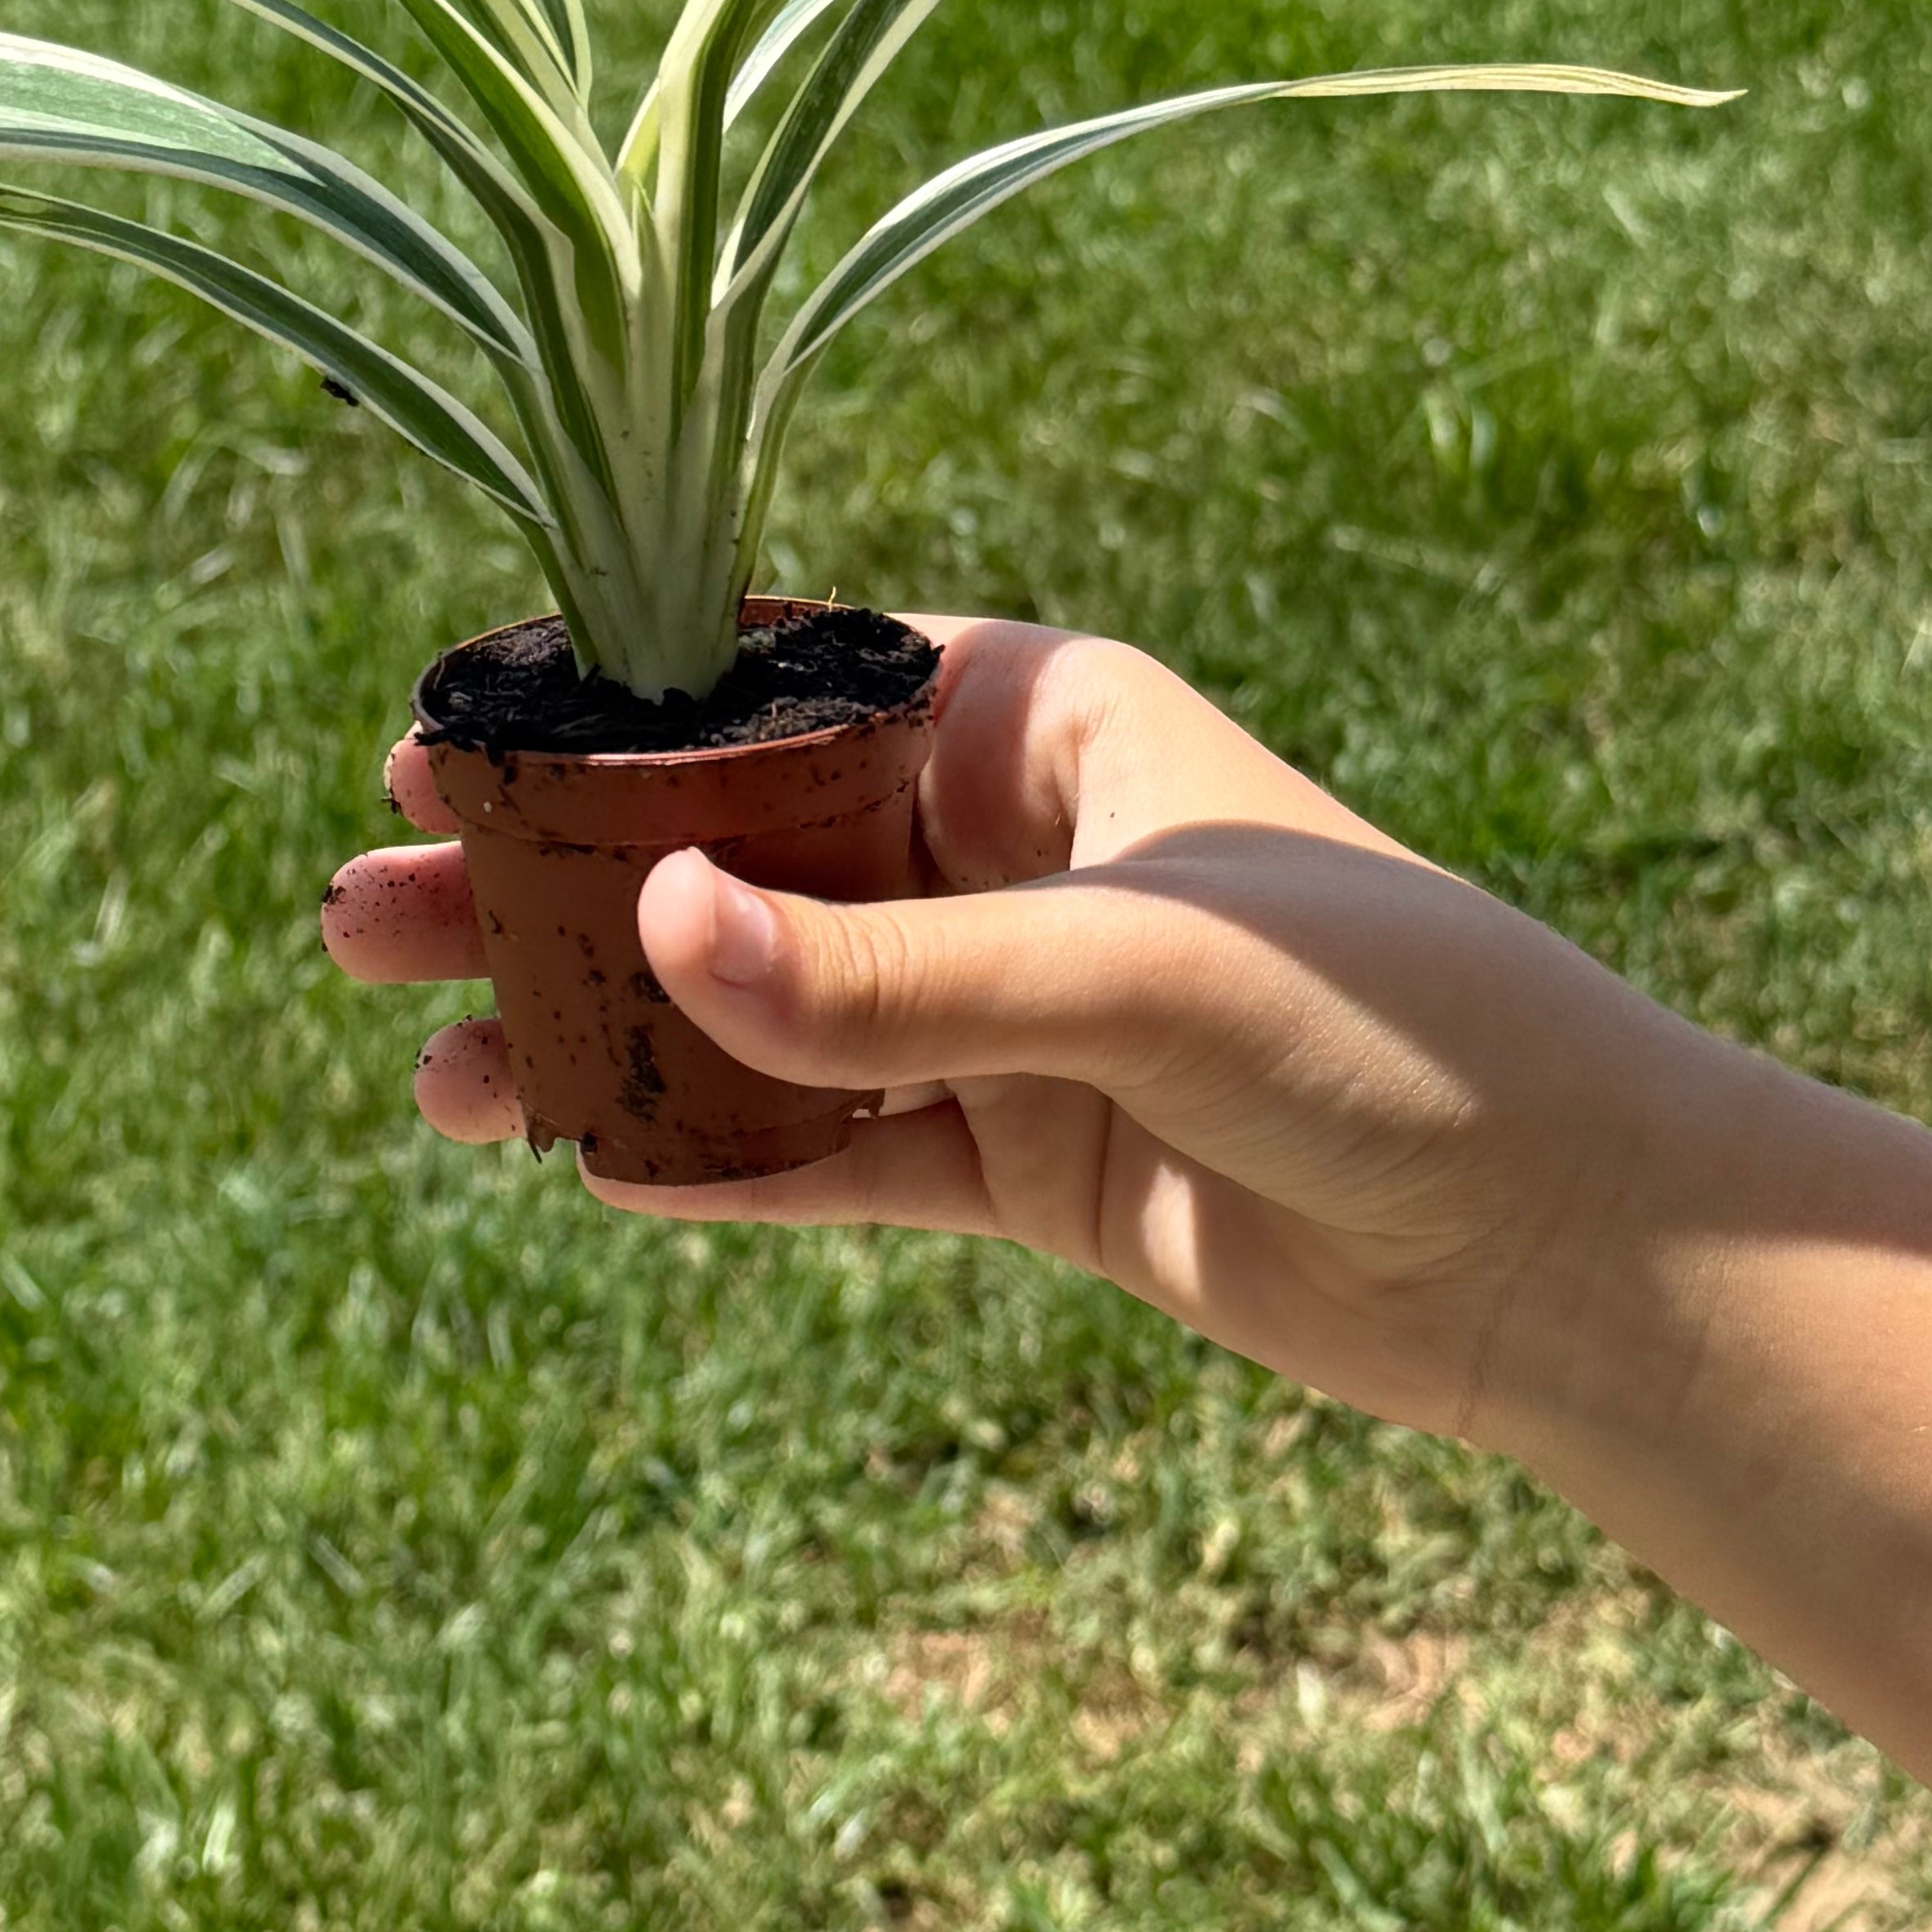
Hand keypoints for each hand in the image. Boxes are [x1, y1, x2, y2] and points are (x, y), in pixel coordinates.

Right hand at [319, 618, 1734, 1442]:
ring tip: (430, 1075)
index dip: (608, 714)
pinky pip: (836, 1149)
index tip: (442, 738)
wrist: (1568, 1244)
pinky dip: (717, 1159)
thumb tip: (659, 926)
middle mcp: (1014, 852)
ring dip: (602, 1033)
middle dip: (554, 883)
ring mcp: (1012, 1012)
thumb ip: (895, 968)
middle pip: (733, 849)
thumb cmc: (1402, 1033)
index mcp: (1053, 725)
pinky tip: (586, 1167)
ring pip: (759, 1009)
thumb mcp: (1137, 971)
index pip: (786, 687)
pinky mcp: (1030, 1159)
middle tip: (363, 913)